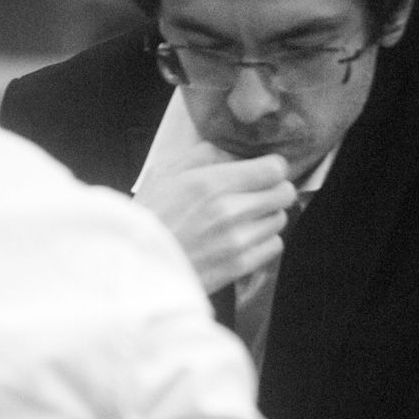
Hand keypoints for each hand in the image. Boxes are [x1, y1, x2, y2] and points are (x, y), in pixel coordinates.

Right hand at [134, 142, 296, 293]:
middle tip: (257, 194)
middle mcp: (230, 211)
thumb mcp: (163, 174)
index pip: (274, 168)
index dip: (270, 168)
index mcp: (211, 183)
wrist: (133, 265)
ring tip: (245, 220)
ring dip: (266, 217)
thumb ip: (200, 156)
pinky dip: (264, 242)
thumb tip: (228, 152)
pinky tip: (244, 239)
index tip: (262, 172)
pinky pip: (274, 246)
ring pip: (280, 220)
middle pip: (284, 193)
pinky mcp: (239, 266)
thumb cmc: (146, 218)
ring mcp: (237, 241)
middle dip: (273, 190)